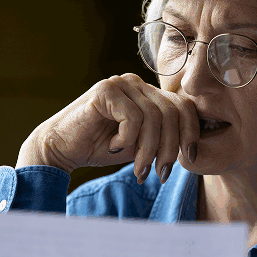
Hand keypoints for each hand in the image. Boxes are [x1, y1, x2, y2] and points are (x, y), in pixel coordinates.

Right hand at [15, 73, 198, 183]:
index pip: (184, 106)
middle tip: (159, 173)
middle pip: (172, 112)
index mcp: (148, 93)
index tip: (191, 158)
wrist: (60, 150)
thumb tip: (196, 148)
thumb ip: (164, 139)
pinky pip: (132, 117)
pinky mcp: (105, 90)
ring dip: (148, 150)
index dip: (191, 133)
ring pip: (154, 117)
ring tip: (138, 169)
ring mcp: (121, 83)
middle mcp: (136, 83)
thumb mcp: (141, 145)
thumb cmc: (100, 147)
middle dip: (170, 148)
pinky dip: (127, 139)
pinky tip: (113, 146)